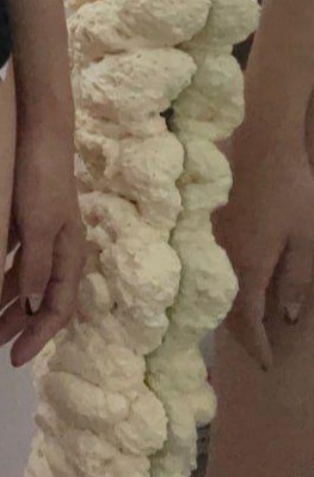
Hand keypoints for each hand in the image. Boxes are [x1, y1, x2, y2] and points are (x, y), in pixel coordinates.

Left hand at [0, 114, 87, 366]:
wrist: (35, 128)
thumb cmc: (39, 175)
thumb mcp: (38, 224)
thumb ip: (36, 265)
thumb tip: (36, 307)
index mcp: (69, 252)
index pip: (58, 308)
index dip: (38, 337)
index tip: (14, 361)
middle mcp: (56, 245)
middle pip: (38, 297)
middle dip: (16, 325)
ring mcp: (37, 229)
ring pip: (22, 277)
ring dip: (3, 301)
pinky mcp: (19, 214)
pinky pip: (9, 255)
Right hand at [214, 119, 313, 369]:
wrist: (259, 143)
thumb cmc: (290, 192)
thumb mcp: (307, 239)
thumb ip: (297, 280)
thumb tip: (285, 318)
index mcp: (246, 265)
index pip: (247, 318)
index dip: (257, 344)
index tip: (267, 365)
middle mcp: (220, 257)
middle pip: (224, 307)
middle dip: (241, 334)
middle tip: (255, 351)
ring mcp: (208, 238)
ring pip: (212, 287)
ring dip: (226, 311)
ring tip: (242, 326)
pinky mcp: (204, 222)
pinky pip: (207, 267)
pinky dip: (218, 286)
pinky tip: (226, 286)